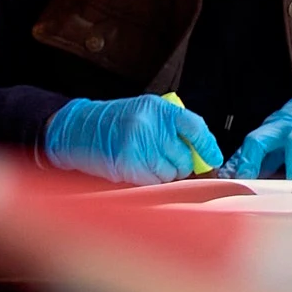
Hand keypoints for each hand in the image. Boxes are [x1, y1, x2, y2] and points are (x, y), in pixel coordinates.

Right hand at [42, 95, 220, 185]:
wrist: (77, 128)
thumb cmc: (114, 123)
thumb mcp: (144, 113)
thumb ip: (171, 129)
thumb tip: (200, 156)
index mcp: (158, 108)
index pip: (195, 126)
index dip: (208, 145)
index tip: (213, 160)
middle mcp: (150, 125)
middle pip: (184, 157)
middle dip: (180, 165)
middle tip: (166, 162)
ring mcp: (138, 145)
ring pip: (170, 173)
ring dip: (164, 175)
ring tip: (147, 164)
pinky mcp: (127, 164)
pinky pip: (153, 182)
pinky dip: (150, 182)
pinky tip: (139, 171)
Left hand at [223, 69, 291, 187]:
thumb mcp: (276, 135)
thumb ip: (257, 155)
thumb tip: (231, 174)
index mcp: (272, 128)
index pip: (250, 144)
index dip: (242, 163)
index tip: (236, 184)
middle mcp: (287, 127)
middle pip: (262, 141)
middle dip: (253, 163)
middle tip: (251, 189)